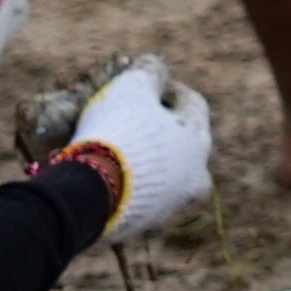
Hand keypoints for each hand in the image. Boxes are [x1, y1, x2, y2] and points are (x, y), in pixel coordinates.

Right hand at [62, 57, 214, 243]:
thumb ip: (149, 73)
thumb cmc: (120, 131)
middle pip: (183, 144)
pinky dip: (127, 182)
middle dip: (161, 128)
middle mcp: (192, 175)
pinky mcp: (142, 224)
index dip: (170, 88)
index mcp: (197, 140)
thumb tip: (156, 67)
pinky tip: (105, 172)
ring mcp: (169, 204)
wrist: (93, 191)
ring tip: (115, 145)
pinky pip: (138, 195)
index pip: (193, 105)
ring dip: (145, 159)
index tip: (149, 83)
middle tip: (135, 118)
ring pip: (163, 174)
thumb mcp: (132, 88)